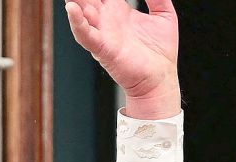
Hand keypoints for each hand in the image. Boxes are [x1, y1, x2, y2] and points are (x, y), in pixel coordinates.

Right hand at [65, 0, 180, 118]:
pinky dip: (77, 22)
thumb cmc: (161, 53)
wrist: (161, 80)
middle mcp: (107, 19)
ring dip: (75, 0)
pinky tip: (72, 8)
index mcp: (118, 10)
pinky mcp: (103, 49)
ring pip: (81, 11)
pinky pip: (85, 35)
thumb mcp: (164, 15)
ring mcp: (103, 33)